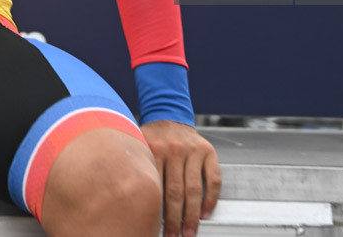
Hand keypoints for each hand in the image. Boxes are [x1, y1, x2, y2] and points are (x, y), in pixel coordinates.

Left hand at [141, 120, 220, 236]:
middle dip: (175, 218)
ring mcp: (193, 151)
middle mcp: (174, 150)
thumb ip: (137, 167)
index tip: (154, 227)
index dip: (156, 211)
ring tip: (189, 231)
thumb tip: (128, 199)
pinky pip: (214, 180)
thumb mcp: (139, 147)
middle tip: (174, 235)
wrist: (168, 116)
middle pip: (175, 192)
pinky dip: (211, 199)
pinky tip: (205, 213)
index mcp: (154, 149)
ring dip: (192, 214)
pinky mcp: (208, 152)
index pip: (156, 187)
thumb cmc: (151, 138)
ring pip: (194, 189)